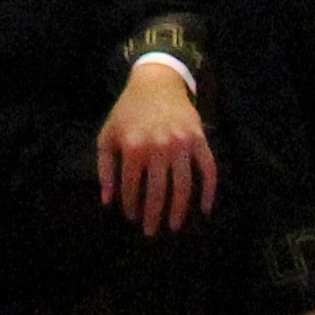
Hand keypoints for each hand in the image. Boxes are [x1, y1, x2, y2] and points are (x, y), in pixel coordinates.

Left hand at [93, 62, 216, 236]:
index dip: (131, 206)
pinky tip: (205, 209)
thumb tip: (108, 202)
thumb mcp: (108, 135)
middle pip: (157, 192)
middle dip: (153, 216)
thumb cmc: (128, 112)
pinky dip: (209, 191)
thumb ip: (106, 169)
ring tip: (174, 227)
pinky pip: (208, 170)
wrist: (156, 82)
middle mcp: (158, 147)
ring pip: (183, 186)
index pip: (131, 187)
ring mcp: (181, 144)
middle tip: (151, 232)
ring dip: (179, 210)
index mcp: (133, 147)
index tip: (132, 217)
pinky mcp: (199, 140)